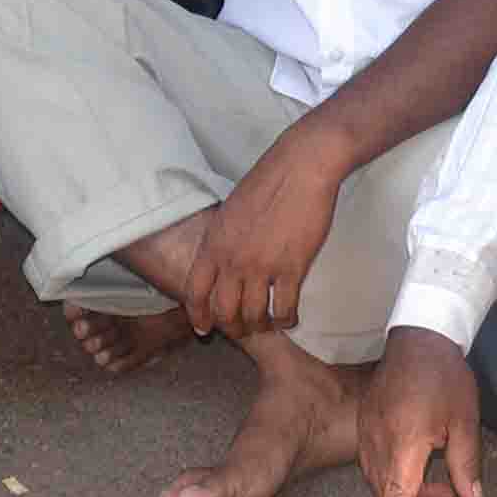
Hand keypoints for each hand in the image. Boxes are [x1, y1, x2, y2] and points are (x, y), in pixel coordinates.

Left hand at [183, 123, 349, 341]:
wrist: (301, 166)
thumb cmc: (268, 181)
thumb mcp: (230, 210)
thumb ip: (222, 240)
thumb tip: (221, 261)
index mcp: (214, 243)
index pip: (195, 291)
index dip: (198, 315)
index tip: (204, 328)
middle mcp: (232, 260)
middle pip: (224, 311)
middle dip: (232, 327)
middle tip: (242, 330)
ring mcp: (262, 266)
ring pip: (254, 315)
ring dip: (260, 326)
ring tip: (267, 325)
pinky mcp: (292, 268)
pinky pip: (284, 308)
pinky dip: (286, 319)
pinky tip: (289, 318)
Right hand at [360, 325, 486, 496]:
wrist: (418, 337)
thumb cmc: (444, 376)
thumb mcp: (465, 419)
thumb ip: (465, 463)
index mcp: (405, 442)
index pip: (396, 495)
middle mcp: (379, 442)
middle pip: (390, 495)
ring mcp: (369, 434)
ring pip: (383, 482)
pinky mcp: (367, 426)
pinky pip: (379, 464)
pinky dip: (400, 479)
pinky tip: (426, 480)